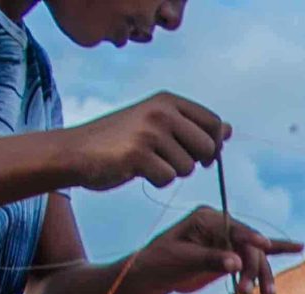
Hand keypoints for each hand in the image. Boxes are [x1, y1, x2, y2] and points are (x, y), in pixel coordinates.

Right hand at [56, 93, 228, 190]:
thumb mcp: (158, 125)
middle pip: (207, 148)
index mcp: (168, 100)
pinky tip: (137, 170)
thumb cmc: (121, 140)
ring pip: (187, 168)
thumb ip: (192, 127)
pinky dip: (156, 181)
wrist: (77, 151)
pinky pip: (167, 179)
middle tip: (167, 160)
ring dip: (171, 172)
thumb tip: (228, 130)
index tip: (198, 155)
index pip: (213, 123)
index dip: (212, 145)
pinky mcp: (138, 154)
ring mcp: (149, 131)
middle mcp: (161, 111)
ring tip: (147, 162)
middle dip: (194, 162)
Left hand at [137, 208, 302, 293]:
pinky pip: (256, 254)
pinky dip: (277, 251)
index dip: (250, 239)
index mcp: (207, 218)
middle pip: (249, 246)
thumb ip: (210, 259)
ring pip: (254, 256)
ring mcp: (228, 240)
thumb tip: (236, 263)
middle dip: (254, 269)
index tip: (264, 247)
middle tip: (249, 292)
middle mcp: (222, 226)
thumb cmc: (161, 262)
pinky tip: (298, 247)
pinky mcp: (232, 255)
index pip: (235, 228)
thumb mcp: (182, 259)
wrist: (154, 274)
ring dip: (261, 275)